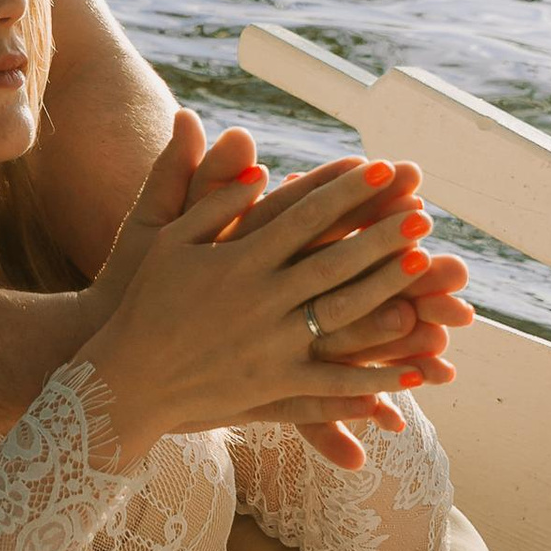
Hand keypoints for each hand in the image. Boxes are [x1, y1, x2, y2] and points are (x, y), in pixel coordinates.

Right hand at [84, 147, 462, 467]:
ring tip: (427, 270)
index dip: (346, 192)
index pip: (304, 216)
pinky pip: (333, 383)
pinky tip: (415, 373)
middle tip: (423, 214)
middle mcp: (260, 300)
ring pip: (341, 317)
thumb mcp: (166, 237)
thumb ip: (213, 198)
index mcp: (238, 259)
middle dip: (381, 236)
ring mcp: (270, 347)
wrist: (124, 378)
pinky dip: (374, 379)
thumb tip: (261, 162)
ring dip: (387, 291)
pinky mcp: (274, 388)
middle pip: (333, 262)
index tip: (382, 168)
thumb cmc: (143, 299)